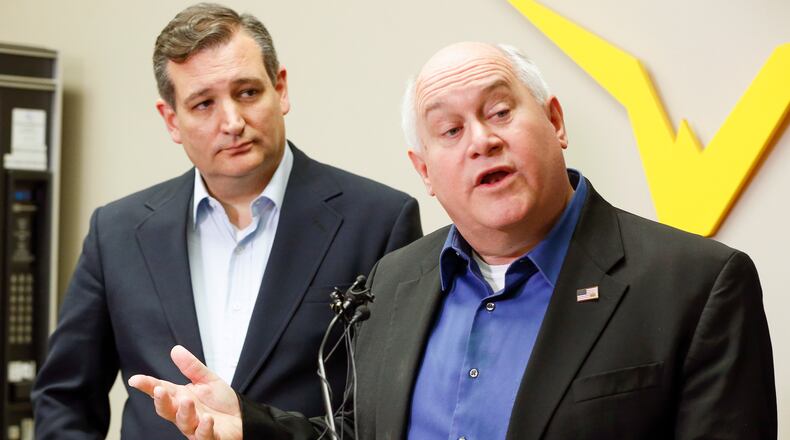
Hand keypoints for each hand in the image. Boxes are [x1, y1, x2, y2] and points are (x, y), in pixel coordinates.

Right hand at [128, 345, 242, 439]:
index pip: (162, 391)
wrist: (242, 418)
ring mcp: (196, 427)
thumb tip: (176, 350)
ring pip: (184, 422)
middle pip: (167, 410)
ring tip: (187, 401)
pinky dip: (205, 428)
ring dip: (184, 412)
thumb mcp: (207, 380)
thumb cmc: (221, 402)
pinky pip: (205, 435)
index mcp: (181, 398)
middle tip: (159, 390)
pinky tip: (207, 419)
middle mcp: (185, 414)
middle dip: (161, 401)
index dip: (148, 386)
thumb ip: (191, 367)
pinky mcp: (210, 437)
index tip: (135, 380)